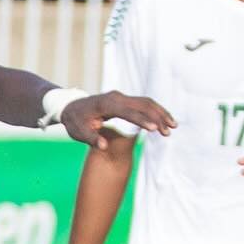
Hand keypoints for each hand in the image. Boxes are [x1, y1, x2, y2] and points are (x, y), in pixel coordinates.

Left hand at [60, 91, 174, 149]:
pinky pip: (143, 103)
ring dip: (160, 113)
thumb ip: (91, 138)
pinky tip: (164, 120)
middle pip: (142, 104)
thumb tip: (103, 146)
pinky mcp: (124, 100)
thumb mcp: (78, 132)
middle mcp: (116, 97)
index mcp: (106, 104)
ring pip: (145, 102)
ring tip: (173, 126)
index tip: (155, 129)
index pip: (127, 112)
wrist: (71, 107)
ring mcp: (121, 97)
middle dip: (157, 117)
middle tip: (169, 131)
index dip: (141, 120)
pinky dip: (155, 111)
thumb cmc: (75, 121)